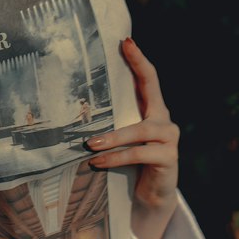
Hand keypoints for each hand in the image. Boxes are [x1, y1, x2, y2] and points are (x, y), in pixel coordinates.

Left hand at [84, 38, 179, 238]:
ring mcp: (169, 139)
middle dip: (138, 66)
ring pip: (139, 130)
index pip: (148, 80)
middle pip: (153, 88)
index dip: (139, 59)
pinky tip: (97, 162)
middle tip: (121, 50)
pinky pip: (138, 154)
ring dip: (112, 137)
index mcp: (152, 112)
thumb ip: (110, 124)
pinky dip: (115, 157)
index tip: (125, 40)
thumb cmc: (129, 165)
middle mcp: (164, 120)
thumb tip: (70, 111)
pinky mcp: (168, 158)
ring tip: (90, 144)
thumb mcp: (119, 141)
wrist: (150, 198)